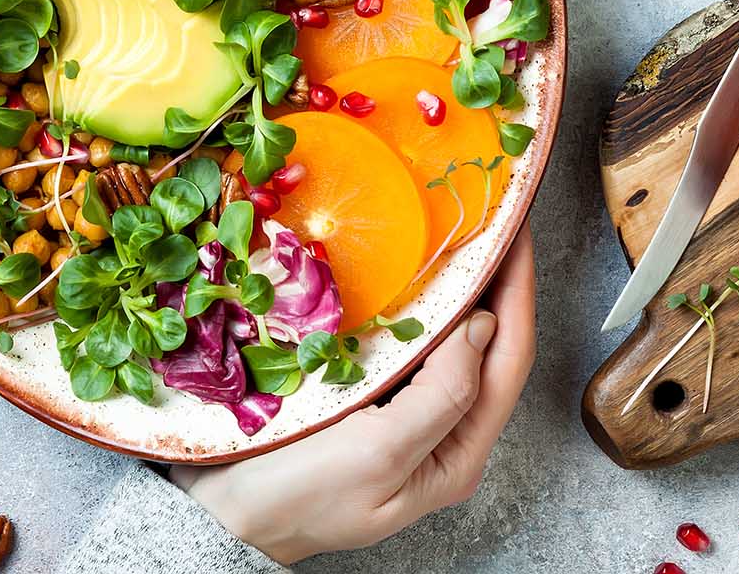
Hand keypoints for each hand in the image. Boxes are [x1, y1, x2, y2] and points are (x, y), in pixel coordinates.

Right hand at [173, 225, 536, 563]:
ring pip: (451, 343)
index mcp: (457, 454)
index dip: (518, 292)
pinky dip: (418, 306)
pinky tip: (411, 274)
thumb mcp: (379, 454)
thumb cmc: (297, 495)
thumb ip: (443, 395)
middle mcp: (442, 435)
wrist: (221, 517)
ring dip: (460, 290)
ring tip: (462, 236)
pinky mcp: (372, 400)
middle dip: (496, 284)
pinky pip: (410, 345)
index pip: (509, 360)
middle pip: (489, 348)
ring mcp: (407, 417)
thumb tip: (483, 326)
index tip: (517, 234)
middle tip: (493, 221)